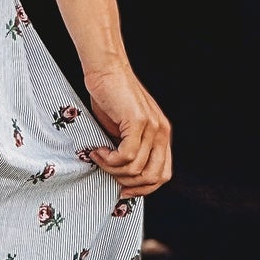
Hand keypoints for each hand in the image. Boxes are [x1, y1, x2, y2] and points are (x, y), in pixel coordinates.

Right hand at [82, 63, 171, 195]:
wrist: (105, 69)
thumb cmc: (110, 97)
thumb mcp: (123, 129)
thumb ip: (128, 149)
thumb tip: (120, 175)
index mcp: (161, 135)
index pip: (162, 174)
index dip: (143, 189)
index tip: (123, 190)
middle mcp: (161, 132)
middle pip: (154, 177)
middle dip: (129, 184)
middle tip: (108, 174)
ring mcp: (152, 126)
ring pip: (136, 169)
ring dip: (112, 169)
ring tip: (98, 157)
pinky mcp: (138, 121)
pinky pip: (126, 155)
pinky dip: (109, 159)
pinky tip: (97, 150)